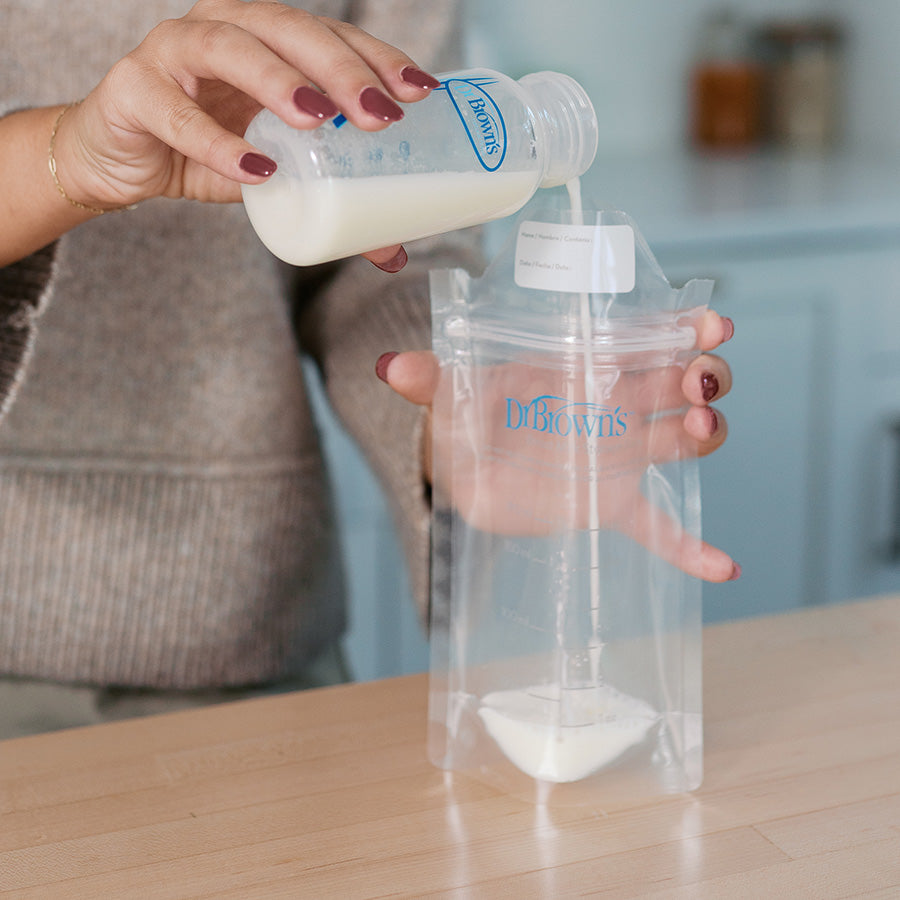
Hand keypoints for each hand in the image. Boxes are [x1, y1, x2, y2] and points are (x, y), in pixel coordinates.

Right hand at [49, 0, 440, 265]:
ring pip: (228, 48)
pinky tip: (255, 170)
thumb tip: (394, 253)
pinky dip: (217, 142)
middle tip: (379, 116)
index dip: (376, 57)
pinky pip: (177, 115)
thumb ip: (329, 200)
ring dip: (277, 80)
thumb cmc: (207, 152)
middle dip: (339, 70)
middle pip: (287, 31)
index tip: (419, 92)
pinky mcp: (134, 89)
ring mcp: (173, 52)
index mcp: (266, 38)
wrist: (121, 160)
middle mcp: (223, 28)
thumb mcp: (277, 174)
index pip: (330, 36)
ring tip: (319, 119)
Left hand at [379, 310, 738, 582]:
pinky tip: (723, 567)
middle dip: (702, 377)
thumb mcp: (451, 393)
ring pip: (683, 441)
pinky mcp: (610, 503)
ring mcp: (619, 456)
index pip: (645, 340)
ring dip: (705, 434)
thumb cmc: (468, 414)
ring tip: (698, 428)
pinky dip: (690, 547)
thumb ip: (431, 378)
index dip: (683, 329)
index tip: (710, 324)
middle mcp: (614, 407)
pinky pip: (659, 526)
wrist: (465, 463)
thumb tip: (389, 367)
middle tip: (696, 381)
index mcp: (584, 368)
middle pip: (680, 386)